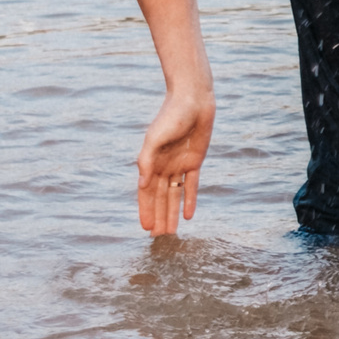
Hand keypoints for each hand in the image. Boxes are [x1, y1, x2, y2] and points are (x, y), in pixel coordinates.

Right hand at [136, 90, 213, 235]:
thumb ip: (146, 160)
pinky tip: (189, 215)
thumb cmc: (170, 115)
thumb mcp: (155, 137)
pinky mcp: (195, 161)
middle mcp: (163, 166)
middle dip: (159, 217)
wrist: (193, 100)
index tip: (145, 229)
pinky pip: (192, 184)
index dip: (146, 210)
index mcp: (150, 161)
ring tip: (171, 232)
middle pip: (160, 198)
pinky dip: (190, 199)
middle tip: (158, 239)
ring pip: (175, 195)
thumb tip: (142, 183)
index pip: (146, 193)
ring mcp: (179, 164)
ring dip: (172, 213)